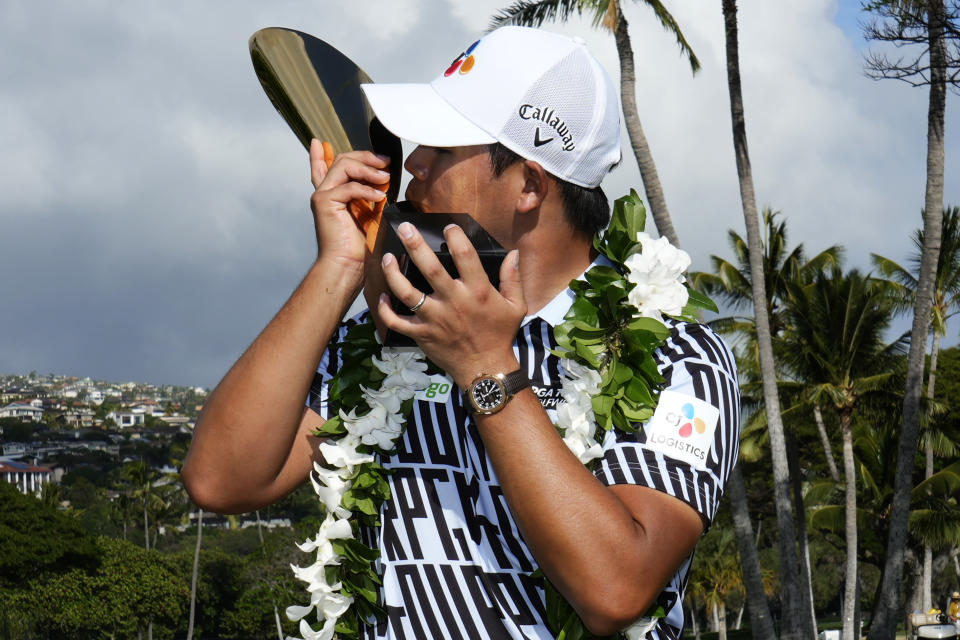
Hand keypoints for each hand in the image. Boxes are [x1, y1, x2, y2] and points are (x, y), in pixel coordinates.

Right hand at [308, 139, 388, 276]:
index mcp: (331, 195)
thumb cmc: (359, 245)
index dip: (318, 155)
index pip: (321, 168)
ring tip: (386, 178)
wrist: (348, 265)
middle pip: (342, 159)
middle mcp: (323, 192)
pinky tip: (379, 196)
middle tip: (386, 162)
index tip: (318, 142)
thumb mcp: (369, 213)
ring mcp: (322, 196)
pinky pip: (349, 186)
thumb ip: (370, 194)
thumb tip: (383, 177)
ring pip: (344, 166)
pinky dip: (367, 189)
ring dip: (369, 169)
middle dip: (366, 157)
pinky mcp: (324, 202)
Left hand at [377, 222, 525, 386]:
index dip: (455, 237)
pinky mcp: (422, 334)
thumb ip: (513, 278)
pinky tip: (383, 297)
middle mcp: (454, 302)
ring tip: (387, 257)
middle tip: (405, 228)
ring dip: (393, 273)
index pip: (465, 256)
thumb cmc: (500, 335)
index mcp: (478, 292)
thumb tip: (513, 254)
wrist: (485, 368)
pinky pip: (397, 322)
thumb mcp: (516, 306)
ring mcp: (435, 319)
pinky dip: (386, 310)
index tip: (448, 226)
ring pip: (407, 292)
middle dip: (415, 245)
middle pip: (430, 268)